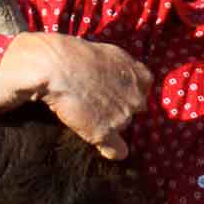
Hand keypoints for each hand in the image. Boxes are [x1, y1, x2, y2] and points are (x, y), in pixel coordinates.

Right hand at [0, 33, 151, 158]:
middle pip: (135, 109)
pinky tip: (105, 149)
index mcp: (139, 76)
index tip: (115, 89)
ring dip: (110, 123)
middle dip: (122, 107)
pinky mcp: (105, 133)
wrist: (58, 67)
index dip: (129, 90)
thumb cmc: (78, 55)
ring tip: (88, 114)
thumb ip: (123, 66)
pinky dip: (112, 151)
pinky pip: (117, 150)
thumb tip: (123, 78)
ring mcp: (122, 117)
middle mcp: (136, 98)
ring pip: (123, 127)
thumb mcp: (110, 52)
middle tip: (99, 102)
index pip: (144, 87)